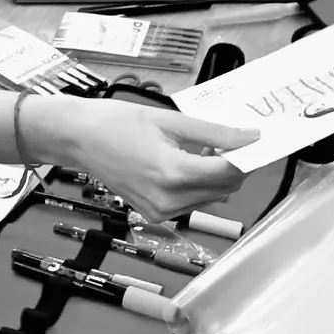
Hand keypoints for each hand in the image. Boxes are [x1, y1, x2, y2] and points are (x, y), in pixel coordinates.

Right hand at [26, 98, 256, 221]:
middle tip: (225, 138)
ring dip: (215, 174)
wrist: (76, 138)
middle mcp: (169, 199)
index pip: (230, 171)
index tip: (257, 140)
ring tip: (196, 147)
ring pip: (211, 196)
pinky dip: (196, 183)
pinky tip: (181, 161)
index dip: (248, 155)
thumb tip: (249, 136)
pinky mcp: (155, 214)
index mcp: (173, 173)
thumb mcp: (167, 119)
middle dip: (232, 164)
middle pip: (225, 187)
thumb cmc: (112, 123)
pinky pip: (191, 201)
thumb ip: (213, 131)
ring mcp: (161, 211)